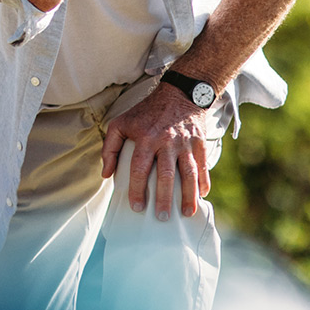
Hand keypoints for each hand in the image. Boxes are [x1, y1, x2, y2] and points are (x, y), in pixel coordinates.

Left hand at [101, 82, 210, 219]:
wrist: (180, 93)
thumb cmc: (147, 111)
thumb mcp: (121, 123)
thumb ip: (110, 148)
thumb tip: (106, 174)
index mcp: (146, 138)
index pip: (140, 169)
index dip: (137, 190)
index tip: (136, 207)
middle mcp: (167, 141)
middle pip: (166, 175)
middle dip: (164, 198)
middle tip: (162, 217)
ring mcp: (186, 143)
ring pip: (189, 173)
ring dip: (188, 195)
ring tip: (186, 213)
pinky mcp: (200, 143)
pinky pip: (203, 165)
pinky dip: (204, 181)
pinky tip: (202, 195)